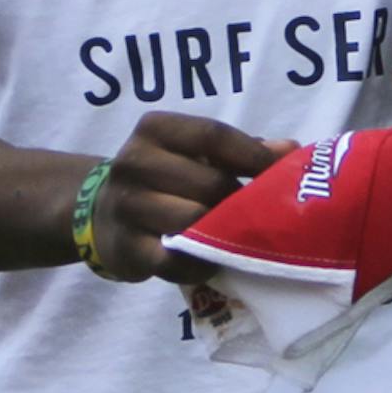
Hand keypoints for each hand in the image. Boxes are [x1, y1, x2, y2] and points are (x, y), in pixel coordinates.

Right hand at [85, 113, 294, 282]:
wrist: (102, 214)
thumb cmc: (166, 177)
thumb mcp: (195, 153)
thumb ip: (242, 149)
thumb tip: (289, 150)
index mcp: (155, 129)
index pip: (213, 135)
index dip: (252, 155)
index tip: (279, 172)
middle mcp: (133, 161)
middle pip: (209, 182)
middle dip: (238, 200)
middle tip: (254, 212)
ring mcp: (126, 206)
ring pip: (192, 221)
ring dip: (220, 232)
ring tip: (232, 234)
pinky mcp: (125, 248)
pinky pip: (174, 260)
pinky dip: (199, 264)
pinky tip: (209, 261)